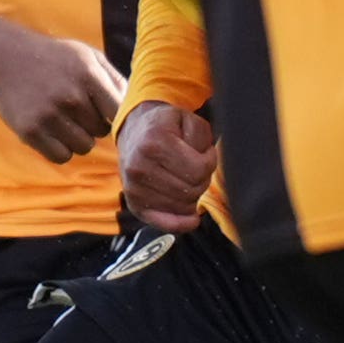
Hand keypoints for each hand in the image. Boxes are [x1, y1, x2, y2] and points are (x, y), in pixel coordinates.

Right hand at [0, 26, 124, 161]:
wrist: (5, 57)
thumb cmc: (54, 57)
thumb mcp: (87, 56)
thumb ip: (114, 79)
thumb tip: (136, 106)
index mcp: (88, 75)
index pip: (118, 113)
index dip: (115, 117)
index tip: (105, 113)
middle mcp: (70, 97)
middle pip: (101, 132)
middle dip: (94, 125)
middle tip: (78, 112)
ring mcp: (49, 116)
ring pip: (83, 147)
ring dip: (78, 138)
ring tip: (66, 121)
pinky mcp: (30, 131)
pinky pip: (61, 156)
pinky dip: (60, 149)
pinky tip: (53, 132)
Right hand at [115, 100, 219, 232]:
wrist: (134, 133)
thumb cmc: (165, 127)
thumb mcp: (187, 118)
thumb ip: (202, 137)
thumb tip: (203, 168)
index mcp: (154, 143)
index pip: (198, 170)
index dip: (210, 161)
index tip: (205, 153)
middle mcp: (140, 168)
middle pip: (192, 190)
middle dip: (202, 179)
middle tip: (196, 165)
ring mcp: (134, 189)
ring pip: (184, 207)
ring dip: (193, 195)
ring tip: (186, 178)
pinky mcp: (134, 204)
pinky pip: (165, 224)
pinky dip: (181, 223)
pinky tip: (191, 217)